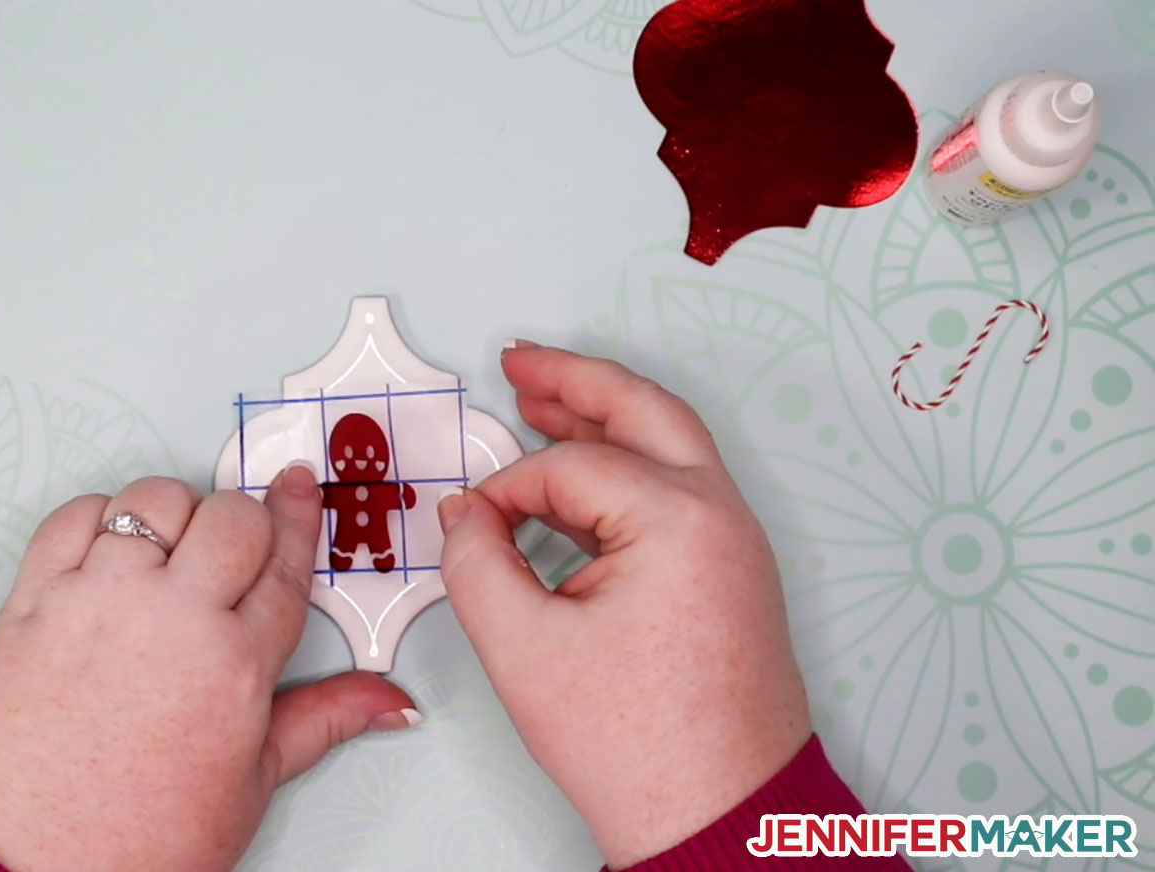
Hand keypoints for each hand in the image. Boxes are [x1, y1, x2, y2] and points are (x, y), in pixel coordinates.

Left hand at [0, 466, 417, 870]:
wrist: (16, 864)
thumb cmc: (128, 843)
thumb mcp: (249, 788)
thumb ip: (323, 722)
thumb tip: (389, 703)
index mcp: (237, 666)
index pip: (285, 561)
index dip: (297, 515)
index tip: (296, 488)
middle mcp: (171, 618)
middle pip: (230, 517)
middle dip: (242, 520)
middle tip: (233, 550)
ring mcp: (99, 601)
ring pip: (154, 500)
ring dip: (173, 515)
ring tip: (169, 556)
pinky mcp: (34, 599)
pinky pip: (74, 517)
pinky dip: (97, 520)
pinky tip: (108, 556)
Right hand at [438, 344, 809, 868]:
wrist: (720, 819)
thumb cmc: (642, 748)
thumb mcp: (524, 651)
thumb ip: (476, 563)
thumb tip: (464, 515)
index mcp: (680, 520)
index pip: (570, 469)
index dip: (506, 489)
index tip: (468, 527)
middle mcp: (720, 516)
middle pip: (643, 412)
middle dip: (574, 381)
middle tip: (518, 361)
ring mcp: (734, 544)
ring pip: (667, 447)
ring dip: (602, 422)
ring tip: (543, 406)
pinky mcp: (731, 575)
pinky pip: (675, 493)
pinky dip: (623, 473)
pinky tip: (577, 487)